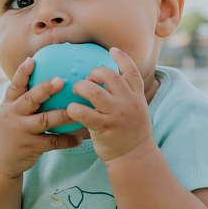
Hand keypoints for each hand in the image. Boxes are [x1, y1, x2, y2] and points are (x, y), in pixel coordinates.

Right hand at [0, 56, 82, 178]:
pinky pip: (52, 143)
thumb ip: (20, 98)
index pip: (15, 86)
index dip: (22, 73)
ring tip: (78, 110)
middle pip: (30, 100)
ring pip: (45, 121)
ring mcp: (22, 132)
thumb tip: (35, 75)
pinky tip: (79, 138)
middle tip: (60, 80)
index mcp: (9, 105)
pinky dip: (67, 141)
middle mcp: (14, 116)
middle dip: (45, 89)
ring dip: (63, 115)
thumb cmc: (7, 132)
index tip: (31, 60)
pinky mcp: (31, 147)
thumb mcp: (7, 113)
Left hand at [67, 48, 155, 163]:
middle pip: (110, 76)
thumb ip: (127, 95)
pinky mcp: (104, 128)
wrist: (135, 158)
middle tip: (88, 80)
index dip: (122, 58)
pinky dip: (74, 108)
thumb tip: (112, 81)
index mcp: (137, 97)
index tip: (112, 50)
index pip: (132, 71)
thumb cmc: (131, 133)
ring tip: (76, 91)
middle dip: (95, 73)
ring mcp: (116, 115)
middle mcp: (128, 103)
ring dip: (81, 87)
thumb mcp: (137, 110)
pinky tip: (70, 109)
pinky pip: (84, 113)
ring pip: (94, 92)